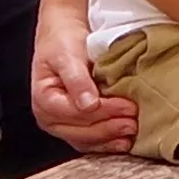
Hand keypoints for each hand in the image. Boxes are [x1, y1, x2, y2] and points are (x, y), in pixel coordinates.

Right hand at [32, 8, 141, 153]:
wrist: (62, 35)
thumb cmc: (63, 42)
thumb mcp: (68, 55)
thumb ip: (77, 80)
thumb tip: (88, 105)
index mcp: (44, 100)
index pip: (77, 113)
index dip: (104, 112)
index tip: (128, 107)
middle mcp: (48, 117)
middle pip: (81, 131)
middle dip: (109, 129)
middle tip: (134, 123)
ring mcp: (60, 125)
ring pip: (86, 140)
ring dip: (109, 139)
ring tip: (131, 133)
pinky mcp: (72, 127)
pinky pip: (89, 141)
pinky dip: (106, 143)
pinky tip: (122, 142)